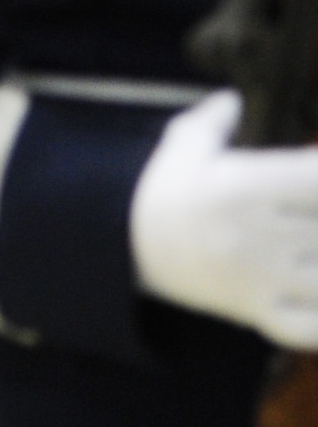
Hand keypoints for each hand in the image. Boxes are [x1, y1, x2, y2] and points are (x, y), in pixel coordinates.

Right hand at [129, 90, 317, 347]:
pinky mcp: (259, 314)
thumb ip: (215, 118)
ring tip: (317, 245)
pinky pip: (307, 329)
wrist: (128, 245)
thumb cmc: (165, 189)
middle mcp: (257, 235)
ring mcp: (261, 280)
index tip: (314, 168)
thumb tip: (234, 97)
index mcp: (243, 188)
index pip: (313, 179)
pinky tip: (316, 291)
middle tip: (312, 213)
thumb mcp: (184, 142)